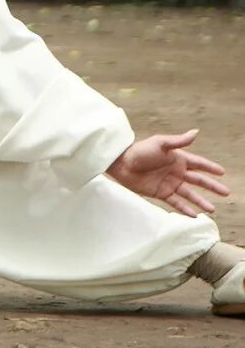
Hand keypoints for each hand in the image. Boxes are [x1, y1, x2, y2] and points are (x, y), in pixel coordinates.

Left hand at [106, 129, 228, 215]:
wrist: (121, 163)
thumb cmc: (139, 151)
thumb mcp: (160, 143)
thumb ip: (178, 141)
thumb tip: (196, 132)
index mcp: (176, 158)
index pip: (198, 163)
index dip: (210, 167)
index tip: (222, 172)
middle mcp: (175, 171)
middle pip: (197, 180)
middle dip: (212, 186)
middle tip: (226, 192)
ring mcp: (168, 183)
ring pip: (189, 194)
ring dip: (200, 201)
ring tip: (213, 209)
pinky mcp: (160, 193)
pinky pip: (175, 203)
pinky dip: (185, 209)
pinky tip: (194, 215)